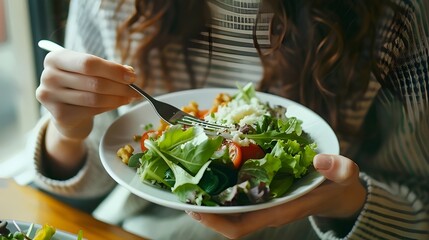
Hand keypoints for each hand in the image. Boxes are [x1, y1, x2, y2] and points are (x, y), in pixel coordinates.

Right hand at [36, 49, 139, 177]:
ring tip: (129, 97)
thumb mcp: (89, 72)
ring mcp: (51, 96)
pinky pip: (92, 110)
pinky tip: (117, 104)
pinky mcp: (58, 115)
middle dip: (119, 86)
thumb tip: (129, 73)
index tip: (131, 76)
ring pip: (95, 98)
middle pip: (93, 81)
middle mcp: (49, 76)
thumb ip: (107, 70)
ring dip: (117, 98)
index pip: (89, 63)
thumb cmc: (80, 86)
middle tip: (135, 90)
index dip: (113, 70)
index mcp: (56, 58)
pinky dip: (109, 107)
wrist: (66, 115)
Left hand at [186, 154, 366, 238]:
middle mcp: (266, 209)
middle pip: (226, 218)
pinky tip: (213, 168)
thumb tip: (322, 159)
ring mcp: (263, 202)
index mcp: (279, 210)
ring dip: (209, 195)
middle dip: (204, 207)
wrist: (340, 191)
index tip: (195, 208)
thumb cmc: (339, 185)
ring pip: (229, 206)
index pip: (241, 227)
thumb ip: (338, 168)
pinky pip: (236, 193)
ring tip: (190, 178)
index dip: (216, 222)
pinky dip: (222, 184)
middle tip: (182, 188)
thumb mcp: (345, 174)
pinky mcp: (263, 192)